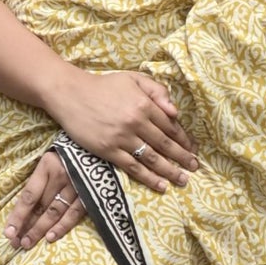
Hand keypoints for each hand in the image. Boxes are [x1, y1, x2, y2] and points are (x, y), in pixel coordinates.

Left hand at [4, 150, 88, 251]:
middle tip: (16, 243)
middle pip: (40, 206)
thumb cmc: (66, 155)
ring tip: (28, 243)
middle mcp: (61, 175)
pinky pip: (73, 214)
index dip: (18, 215)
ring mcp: (77, 185)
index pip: (29, 196)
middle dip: (27, 226)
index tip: (8, 231)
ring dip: (40, 230)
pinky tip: (50, 238)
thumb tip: (21, 210)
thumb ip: (38, 182)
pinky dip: (62, 227)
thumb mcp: (48, 162)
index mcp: (46, 166)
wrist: (97, 147)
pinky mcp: (90, 194)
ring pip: (55, 212)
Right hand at [52, 69, 198, 192]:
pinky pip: (133, 167)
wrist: (70, 94)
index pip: (170, 126)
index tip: (193, 149)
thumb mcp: (133, 78)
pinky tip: (161, 186)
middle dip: (182, 157)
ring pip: (152, 158)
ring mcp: (122, 138)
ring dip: (170, 171)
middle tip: (195, 168)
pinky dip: (148, 178)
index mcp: (144, 104)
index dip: (184, 139)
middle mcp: (136, 122)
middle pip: (165, 144)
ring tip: (183, 180)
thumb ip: (157, 91)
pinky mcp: (108, 150)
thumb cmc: (103, 86)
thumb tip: (175, 112)